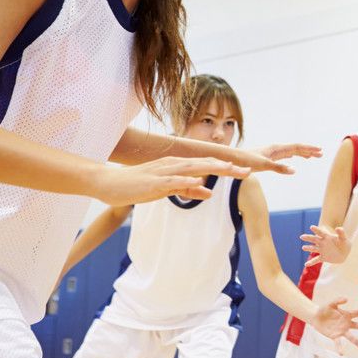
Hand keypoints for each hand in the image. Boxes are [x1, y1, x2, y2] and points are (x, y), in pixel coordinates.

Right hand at [91, 157, 249, 205]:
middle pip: (206, 164)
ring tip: (232, 170)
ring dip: (213, 169)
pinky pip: (172, 182)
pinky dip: (186, 181)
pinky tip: (200, 182)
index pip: (208, 165)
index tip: (247, 171)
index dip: (228, 167)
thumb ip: (188, 190)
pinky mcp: (152, 182)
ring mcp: (163, 172)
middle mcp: (173, 164)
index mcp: (178, 165)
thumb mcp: (167, 189)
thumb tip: (209, 193)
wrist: (108, 183)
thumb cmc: (138, 185)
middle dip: (228, 167)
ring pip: (193, 169)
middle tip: (249, 170)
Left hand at [233, 144, 322, 174]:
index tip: (320, 151)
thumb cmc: (247, 161)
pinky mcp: (268, 157)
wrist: (233, 158)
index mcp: (277, 149)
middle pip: (296, 148)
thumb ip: (279, 168)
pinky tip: (294, 158)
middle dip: (309, 151)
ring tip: (313, 156)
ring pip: (291, 151)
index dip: (309, 149)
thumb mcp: (264, 165)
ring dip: (302, 153)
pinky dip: (293, 155)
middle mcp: (276, 149)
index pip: (297, 147)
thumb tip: (294, 170)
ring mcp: (272, 153)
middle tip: (321, 154)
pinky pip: (285, 155)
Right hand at [302, 225, 349, 265]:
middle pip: (314, 239)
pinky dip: (311, 262)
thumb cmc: (344, 244)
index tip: (311, 227)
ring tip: (303, 247)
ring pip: (314, 249)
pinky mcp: (323, 257)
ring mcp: (322, 250)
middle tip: (302, 236)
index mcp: (327, 237)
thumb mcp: (344, 238)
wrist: (345, 253)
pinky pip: (316, 260)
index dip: (316, 230)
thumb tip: (338, 228)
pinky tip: (306, 264)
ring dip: (308, 248)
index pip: (320, 232)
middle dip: (308, 238)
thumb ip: (341, 233)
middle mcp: (323, 243)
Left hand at [311, 298, 357, 348]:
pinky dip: (340, 348)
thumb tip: (347, 299)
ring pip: (351, 337)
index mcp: (347, 315)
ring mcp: (341, 331)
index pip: (357, 313)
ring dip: (357, 342)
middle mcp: (346, 324)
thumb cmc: (324, 309)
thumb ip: (338, 300)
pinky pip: (338, 343)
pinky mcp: (335, 336)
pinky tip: (341, 353)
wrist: (316, 317)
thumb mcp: (331, 303)